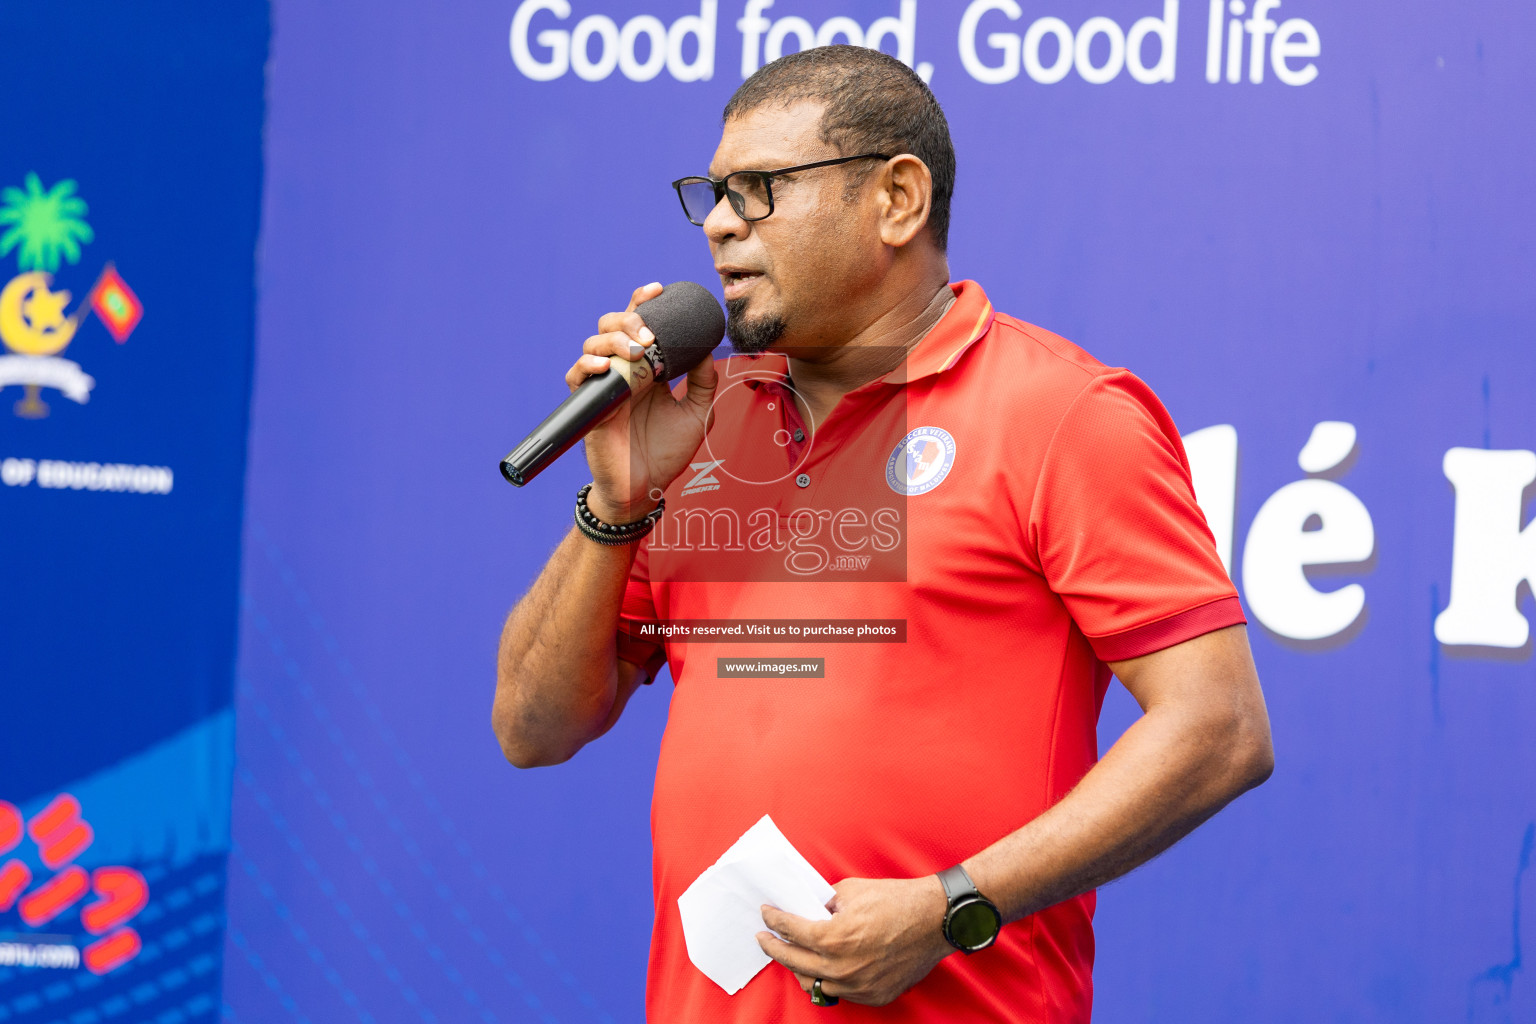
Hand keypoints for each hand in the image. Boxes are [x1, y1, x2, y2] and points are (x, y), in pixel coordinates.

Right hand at [565, 282, 717, 523]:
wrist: (645, 489)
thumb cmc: (667, 453)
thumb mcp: (698, 414)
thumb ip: (704, 381)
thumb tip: (707, 348)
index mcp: (647, 369)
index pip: (640, 325)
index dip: (643, 303)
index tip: (658, 289)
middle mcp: (623, 372)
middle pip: (612, 325)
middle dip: (629, 317)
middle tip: (650, 332)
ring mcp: (604, 387)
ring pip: (594, 344)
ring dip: (614, 339)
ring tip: (637, 350)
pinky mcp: (590, 406)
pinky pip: (578, 376)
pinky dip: (589, 364)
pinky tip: (608, 365)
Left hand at [756, 876, 952, 1006]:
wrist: (936, 919)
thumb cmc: (897, 900)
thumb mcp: (851, 890)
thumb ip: (824, 902)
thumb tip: (809, 909)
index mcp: (833, 937)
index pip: (790, 931)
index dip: (773, 920)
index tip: (766, 914)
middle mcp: (842, 967)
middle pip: (794, 962)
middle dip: (774, 948)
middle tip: (765, 938)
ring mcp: (858, 985)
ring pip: (815, 984)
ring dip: (800, 968)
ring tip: (792, 955)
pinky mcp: (874, 995)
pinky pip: (842, 991)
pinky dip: (830, 979)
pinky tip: (824, 968)